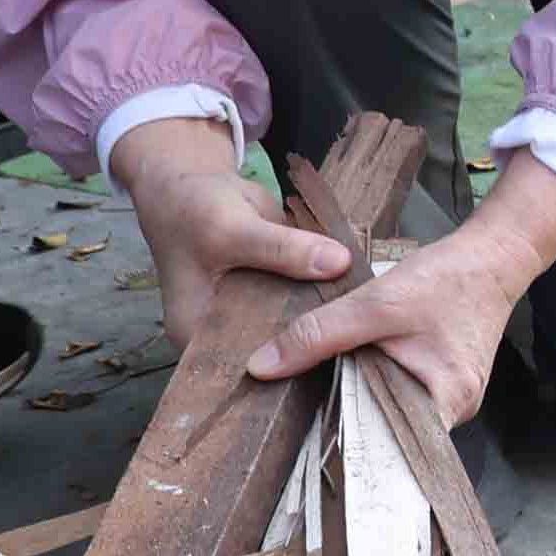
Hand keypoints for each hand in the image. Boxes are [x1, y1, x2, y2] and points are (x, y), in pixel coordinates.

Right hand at [110, 115, 349, 352]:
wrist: (194, 184)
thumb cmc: (194, 211)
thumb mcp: (232, 228)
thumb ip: (282, 249)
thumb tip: (339, 263)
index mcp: (197, 336)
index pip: (245, 369)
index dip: (286, 370)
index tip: (333, 357)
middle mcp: (223, 336)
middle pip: (274, 352)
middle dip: (311, 346)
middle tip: (358, 338)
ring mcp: (250, 317)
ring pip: (293, 327)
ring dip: (322, 320)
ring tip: (361, 318)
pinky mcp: (273, 296)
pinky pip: (302, 304)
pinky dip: (323, 298)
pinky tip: (353, 296)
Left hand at [247, 152, 555, 427]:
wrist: (492, 256)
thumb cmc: (447, 279)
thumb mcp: (375, 304)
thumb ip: (318, 335)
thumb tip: (261, 367)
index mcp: (448, 401)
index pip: (394, 450)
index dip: (350, 453)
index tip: (309, 451)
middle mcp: (457, 410)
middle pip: (391, 433)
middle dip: (349, 425)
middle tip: (301, 425)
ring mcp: (454, 398)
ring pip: (395, 413)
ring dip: (363, 402)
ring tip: (322, 398)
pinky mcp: (446, 382)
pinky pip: (404, 395)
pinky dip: (378, 386)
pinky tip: (354, 375)